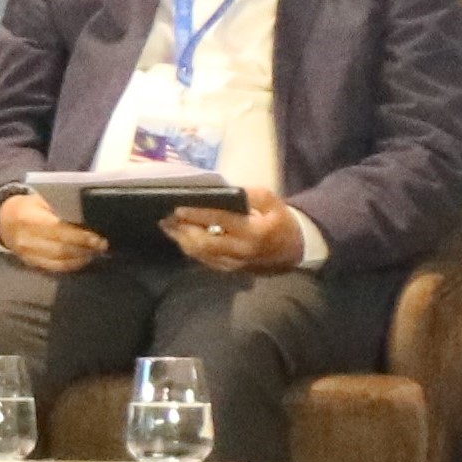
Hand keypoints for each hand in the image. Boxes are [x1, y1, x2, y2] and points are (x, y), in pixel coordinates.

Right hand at [0, 190, 107, 274]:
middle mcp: (27, 239)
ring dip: (80, 258)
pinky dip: (71, 265)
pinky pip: (53, 268)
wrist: (2, 220)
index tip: (98, 238)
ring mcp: (27, 254)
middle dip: (85, 249)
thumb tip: (87, 217)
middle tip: (102, 246)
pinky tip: (83, 260)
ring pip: (59, 261)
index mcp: (29, 219)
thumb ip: (60, 208)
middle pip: (61, 249)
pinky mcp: (30, 263)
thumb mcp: (40, 200)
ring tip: (96, 253)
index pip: (59, 230)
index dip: (80, 237)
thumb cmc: (27, 206)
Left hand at [164, 184, 305, 273]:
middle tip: (166, 217)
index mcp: (253, 232)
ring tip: (167, 226)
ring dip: (181, 240)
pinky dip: (190, 248)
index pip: (219, 221)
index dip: (197, 214)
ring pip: (200, 254)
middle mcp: (240, 251)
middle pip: (202, 243)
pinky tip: (181, 237)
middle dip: (182, 230)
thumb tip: (225, 191)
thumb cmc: (281, 222)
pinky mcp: (229, 270)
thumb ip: (251, 195)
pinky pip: (204, 260)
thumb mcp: (273, 201)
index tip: (179, 207)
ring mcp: (233, 264)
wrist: (295, 251)